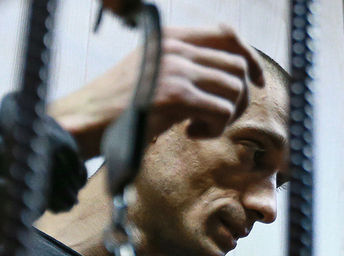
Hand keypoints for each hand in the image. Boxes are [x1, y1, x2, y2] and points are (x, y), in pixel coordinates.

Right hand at [48, 24, 263, 158]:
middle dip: (239, 97)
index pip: (227, 34)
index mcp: (170, 37)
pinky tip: (192, 133)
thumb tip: (229, 76)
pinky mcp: (175, 96)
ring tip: (201, 128)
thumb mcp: (151, 72)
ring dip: (226, 116)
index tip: (257, 81)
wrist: (86, 121)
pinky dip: (214, 129)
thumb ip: (183, 66)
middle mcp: (176, 47)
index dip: (250, 57)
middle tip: (220, 119)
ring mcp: (176, 69)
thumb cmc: (118, 106)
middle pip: (237, 65)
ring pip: (234, 89)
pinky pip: (221, 111)